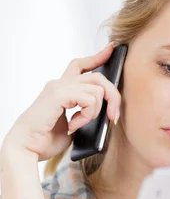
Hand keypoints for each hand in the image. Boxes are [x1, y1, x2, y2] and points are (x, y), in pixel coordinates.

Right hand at [2, 42, 120, 162]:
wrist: (28, 147)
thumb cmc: (46, 140)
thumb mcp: (74, 125)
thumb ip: (86, 114)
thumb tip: (106, 112)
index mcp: (62, 89)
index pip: (80, 65)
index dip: (97, 57)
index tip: (110, 50)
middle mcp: (60, 84)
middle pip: (97, 77)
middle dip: (113, 97)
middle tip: (113, 117)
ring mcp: (58, 87)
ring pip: (97, 90)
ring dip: (95, 112)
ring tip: (79, 124)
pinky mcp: (58, 95)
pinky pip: (89, 100)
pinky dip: (86, 115)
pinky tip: (74, 125)